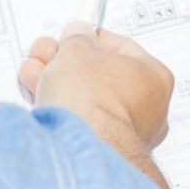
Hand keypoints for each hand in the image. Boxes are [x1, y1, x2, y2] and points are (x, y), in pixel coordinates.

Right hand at [19, 22, 173, 150]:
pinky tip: (43, 99)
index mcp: (154, 76)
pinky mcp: (107, 153)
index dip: (90, 39)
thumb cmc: (91, 101)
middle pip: (102, 76)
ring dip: (60, 85)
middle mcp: (149, 108)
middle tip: (47, 55)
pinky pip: (84, 124)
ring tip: (35, 74)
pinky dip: (64, 112)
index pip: (121, 47)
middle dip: (69, 64)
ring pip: (90, 101)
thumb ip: (76, 39)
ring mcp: (129, 134)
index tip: (73, 36)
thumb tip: (77, 35)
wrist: (78, 150)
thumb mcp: (76, 50)